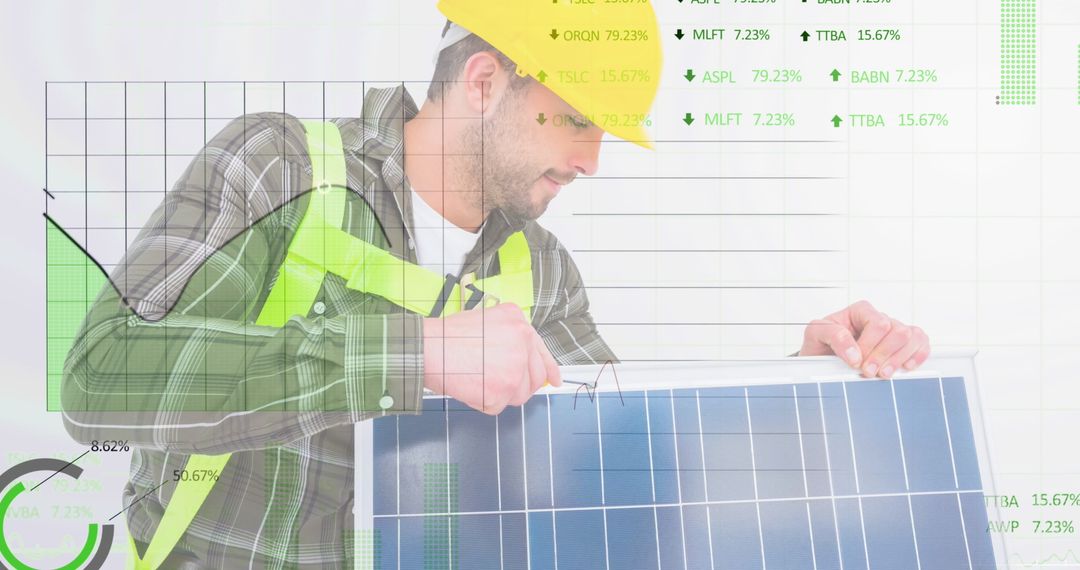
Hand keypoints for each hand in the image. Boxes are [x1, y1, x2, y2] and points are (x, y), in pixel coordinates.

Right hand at [421, 303, 561, 414]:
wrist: (430, 349)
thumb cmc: (450, 336)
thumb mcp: (488, 320)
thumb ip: (511, 337)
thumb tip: (526, 361)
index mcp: (520, 326)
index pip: (542, 353)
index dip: (549, 369)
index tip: (554, 379)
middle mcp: (522, 346)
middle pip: (533, 378)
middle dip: (518, 384)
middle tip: (499, 383)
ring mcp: (514, 370)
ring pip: (518, 395)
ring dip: (501, 393)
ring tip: (479, 379)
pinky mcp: (502, 391)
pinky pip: (498, 406)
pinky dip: (484, 401)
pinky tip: (471, 385)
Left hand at [798, 300, 929, 378]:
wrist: (823, 360)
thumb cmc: (821, 344)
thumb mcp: (815, 334)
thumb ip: (832, 336)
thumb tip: (855, 354)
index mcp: (860, 311)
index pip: (878, 323)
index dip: (870, 345)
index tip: (856, 362)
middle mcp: (879, 319)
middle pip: (898, 331)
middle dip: (883, 355)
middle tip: (868, 372)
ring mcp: (893, 331)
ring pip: (912, 337)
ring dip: (899, 359)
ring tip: (883, 374)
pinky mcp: (903, 345)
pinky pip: (922, 343)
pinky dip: (918, 355)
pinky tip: (905, 368)